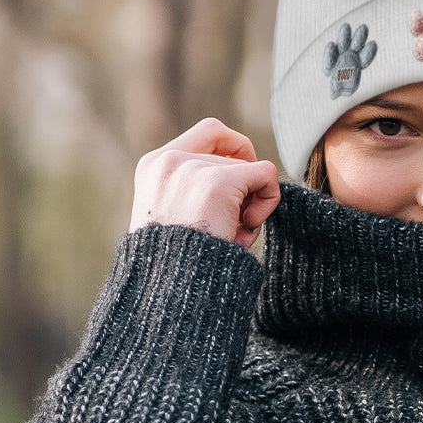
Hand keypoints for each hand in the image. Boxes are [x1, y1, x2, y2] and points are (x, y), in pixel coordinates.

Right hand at [130, 118, 280, 251]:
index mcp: (153, 166)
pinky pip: (266, 174)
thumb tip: (251, 170)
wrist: (168, 291)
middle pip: (233, 156)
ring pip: (250, 170)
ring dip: (250, 204)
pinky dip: (269, 199)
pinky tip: (247, 227)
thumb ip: (196, 188)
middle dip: (242, 190)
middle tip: (231, 225)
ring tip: (230, 235)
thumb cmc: (177, 264)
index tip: (240, 180)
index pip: (209, 132)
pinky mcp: (218, 183)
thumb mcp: (176, 215)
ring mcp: (193, 169)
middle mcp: (169, 160)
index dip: (235, 149)